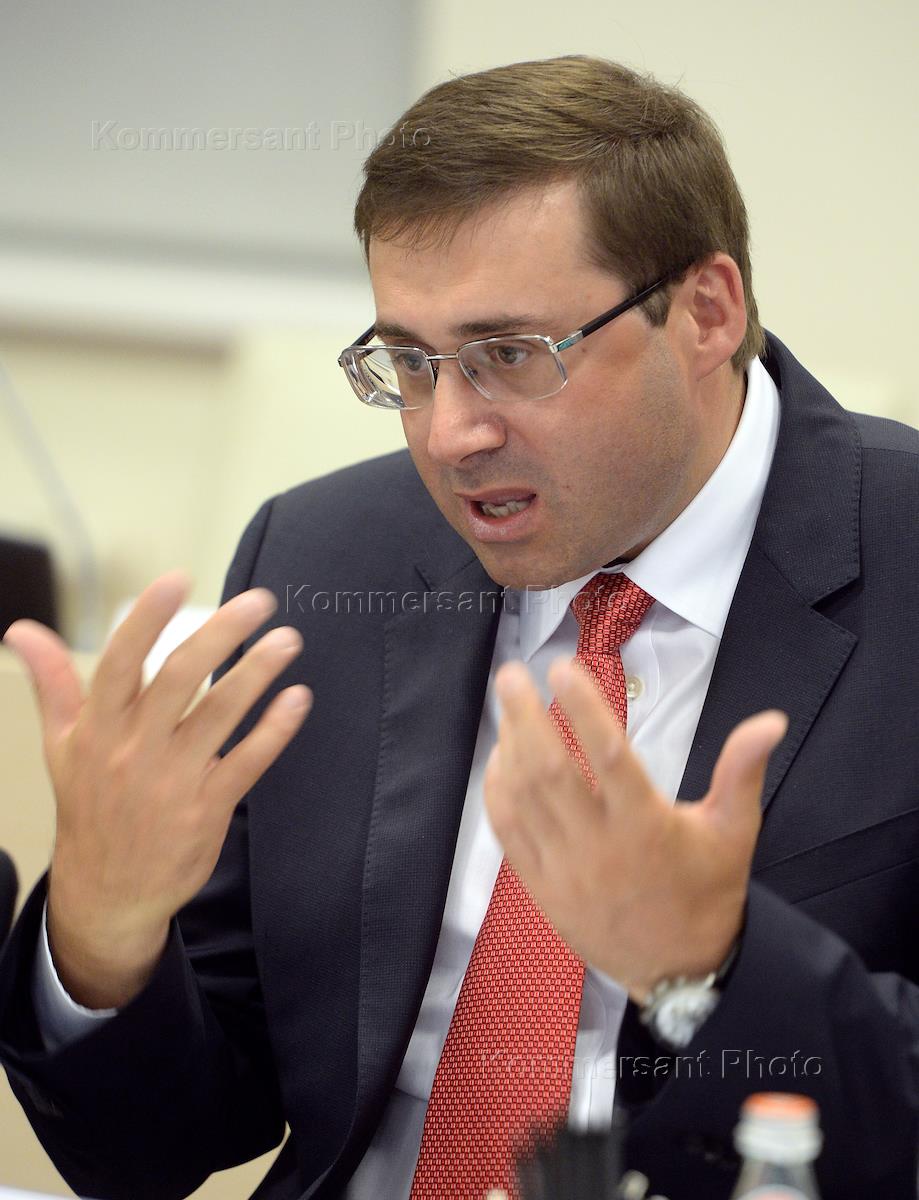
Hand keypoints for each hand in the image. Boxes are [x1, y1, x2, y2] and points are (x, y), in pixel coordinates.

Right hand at [3, 572, 309, 1007]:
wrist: (107, 894)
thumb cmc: (89, 807)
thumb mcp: (61, 746)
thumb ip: (52, 682)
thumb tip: (21, 630)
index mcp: (98, 729)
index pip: (120, 662)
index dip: (147, 619)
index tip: (178, 580)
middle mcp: (134, 750)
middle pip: (180, 679)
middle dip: (222, 634)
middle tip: (259, 601)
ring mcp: (173, 781)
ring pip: (219, 716)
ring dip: (257, 674)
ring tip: (288, 641)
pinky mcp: (207, 809)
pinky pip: (247, 762)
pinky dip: (275, 730)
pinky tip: (297, 699)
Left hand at [483, 658, 787, 1002]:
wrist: (680, 972)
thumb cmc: (708, 892)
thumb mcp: (736, 831)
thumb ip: (743, 770)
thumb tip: (771, 719)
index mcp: (648, 827)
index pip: (610, 756)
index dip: (584, 709)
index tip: (562, 669)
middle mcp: (600, 847)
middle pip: (550, 772)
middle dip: (525, 717)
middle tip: (511, 675)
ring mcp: (564, 870)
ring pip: (524, 799)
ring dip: (509, 747)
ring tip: (507, 707)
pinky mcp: (542, 889)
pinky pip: (508, 834)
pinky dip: (498, 792)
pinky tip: (500, 760)